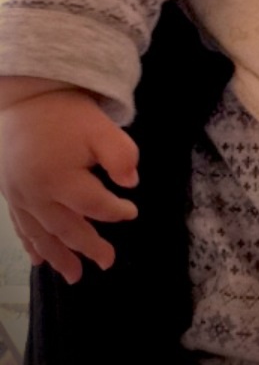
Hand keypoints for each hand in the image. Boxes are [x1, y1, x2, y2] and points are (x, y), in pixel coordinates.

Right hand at [0, 88, 138, 282]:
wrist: (25, 96)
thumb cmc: (66, 113)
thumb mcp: (100, 127)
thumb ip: (120, 154)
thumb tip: (131, 183)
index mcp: (60, 180)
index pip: (94, 206)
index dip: (116, 211)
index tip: (132, 212)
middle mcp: (36, 195)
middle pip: (66, 228)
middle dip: (87, 247)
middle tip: (107, 262)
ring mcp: (18, 197)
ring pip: (41, 234)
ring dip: (58, 256)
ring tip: (74, 276)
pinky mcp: (9, 193)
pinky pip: (20, 226)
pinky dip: (31, 245)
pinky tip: (38, 260)